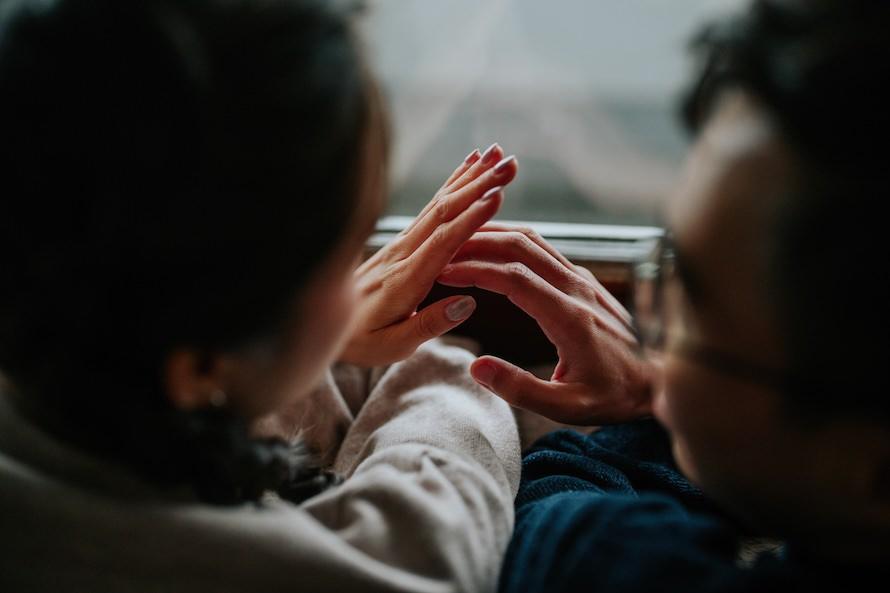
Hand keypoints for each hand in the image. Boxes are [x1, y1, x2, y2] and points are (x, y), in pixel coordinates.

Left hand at [339, 144, 518, 366]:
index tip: (497, 196)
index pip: (443, 243)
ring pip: (440, 203)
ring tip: (497, 154)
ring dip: (470, 177)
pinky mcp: (402, 241)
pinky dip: (453, 183)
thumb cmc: (360, 340)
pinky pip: (432, 207)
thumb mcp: (392, 345)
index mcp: (405, 279)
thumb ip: (429, 324)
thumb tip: (467, 303)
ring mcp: (401, 243)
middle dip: (478, 185)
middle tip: (510, 165)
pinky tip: (469, 166)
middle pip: (444, 212)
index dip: (470, 219)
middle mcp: (403, 253)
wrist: (322, 320)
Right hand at [438, 224, 657, 424]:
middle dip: (477, 241)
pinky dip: (510, 241)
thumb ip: (520, 389)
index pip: (514, 277)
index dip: (474, 270)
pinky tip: (490, 248)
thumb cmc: (615, 396)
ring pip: (532, 240)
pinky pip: (542, 248)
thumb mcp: (568, 408)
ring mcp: (582, 280)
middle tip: (440, 248)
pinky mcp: (583, 280)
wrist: (660, 380)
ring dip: (493, 234)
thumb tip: (476, 366)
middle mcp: (577, 289)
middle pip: (521, 245)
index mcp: (569, 318)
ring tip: (457, 241)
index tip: (443, 272)